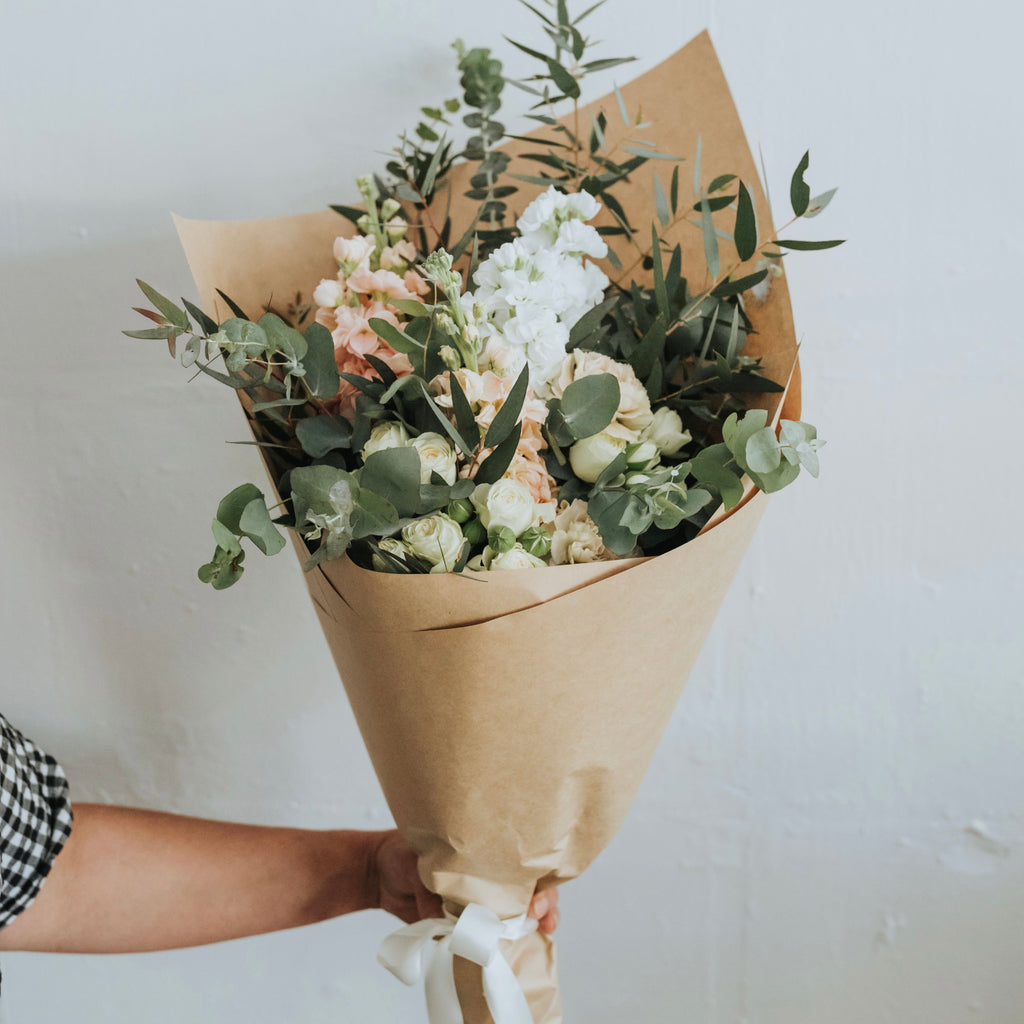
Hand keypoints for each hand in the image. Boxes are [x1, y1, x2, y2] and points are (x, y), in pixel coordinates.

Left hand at [369, 830, 559, 933]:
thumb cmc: (400, 852)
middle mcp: (488, 874)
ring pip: (516, 913)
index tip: (536, 894)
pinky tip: (513, 949)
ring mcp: (479, 900)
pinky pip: (488, 935)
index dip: (537, 876)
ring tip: (542, 931)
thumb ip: (434, 891)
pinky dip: (501, 943)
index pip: (521, 860)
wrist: (377, 872)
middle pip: (529, 887)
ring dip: (531, 924)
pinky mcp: (464, 923)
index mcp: (482, 848)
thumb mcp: (418, 862)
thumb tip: (443, 921)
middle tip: (540, 916)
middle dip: (544, 902)